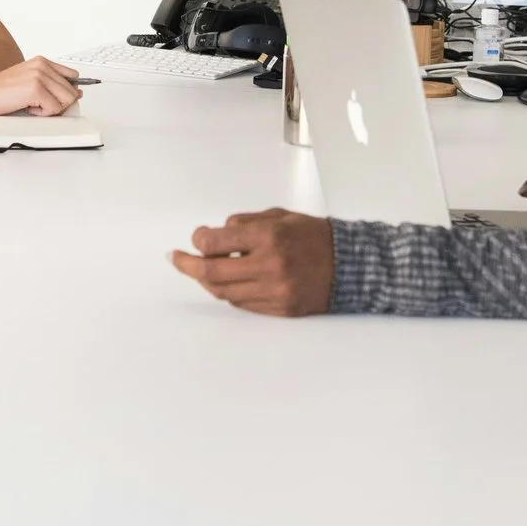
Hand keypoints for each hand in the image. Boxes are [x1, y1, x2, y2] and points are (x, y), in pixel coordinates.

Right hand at [0, 57, 82, 116]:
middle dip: (58, 103)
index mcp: (41, 61)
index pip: (72, 76)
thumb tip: (77, 93)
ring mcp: (39, 76)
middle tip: (38, 104)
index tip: (59, 99)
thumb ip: (50, 83)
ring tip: (31, 105)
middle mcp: (42, 66)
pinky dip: (42, 114)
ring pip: (66, 101)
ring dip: (50, 108)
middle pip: (72, 91)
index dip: (67, 91)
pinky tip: (26, 107)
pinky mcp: (35, 89)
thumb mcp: (27, 81)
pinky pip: (54, 109)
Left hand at [170, 209, 334, 316]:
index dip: (199, 240)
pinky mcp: (280, 309)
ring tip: (201, 270)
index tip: (197, 237)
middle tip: (175, 259)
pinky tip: (228, 282)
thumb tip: (212, 236)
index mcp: (269, 237)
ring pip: (224, 292)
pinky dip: (230, 292)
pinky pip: (242, 304)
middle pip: (212, 273)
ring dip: (207, 281)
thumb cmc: (314, 236)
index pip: (217, 242)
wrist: (351, 265)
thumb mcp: (279, 216)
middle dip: (187, 265)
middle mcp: (270, 266)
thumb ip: (244, 224)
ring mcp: (275, 291)